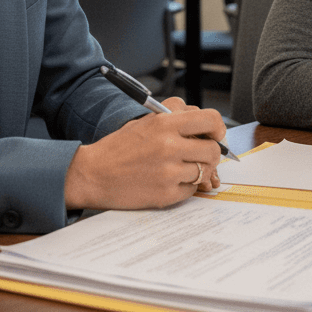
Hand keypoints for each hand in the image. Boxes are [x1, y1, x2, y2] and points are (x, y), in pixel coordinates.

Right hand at [64, 101, 225, 209]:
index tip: (216, 134)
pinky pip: (192, 190)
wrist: (93, 174)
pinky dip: (186, 186)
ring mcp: (169, 172)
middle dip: (211, 153)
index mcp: (165, 124)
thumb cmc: (118, 147)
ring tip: (182, 168)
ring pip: (205, 172)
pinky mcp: (166, 194)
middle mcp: (169, 146)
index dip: (218, 128)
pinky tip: (170, 181)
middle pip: (213, 151)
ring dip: (199, 171)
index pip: (210, 120)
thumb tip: (204, 123)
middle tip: (200, 155)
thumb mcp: (146, 121)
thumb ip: (175, 116)